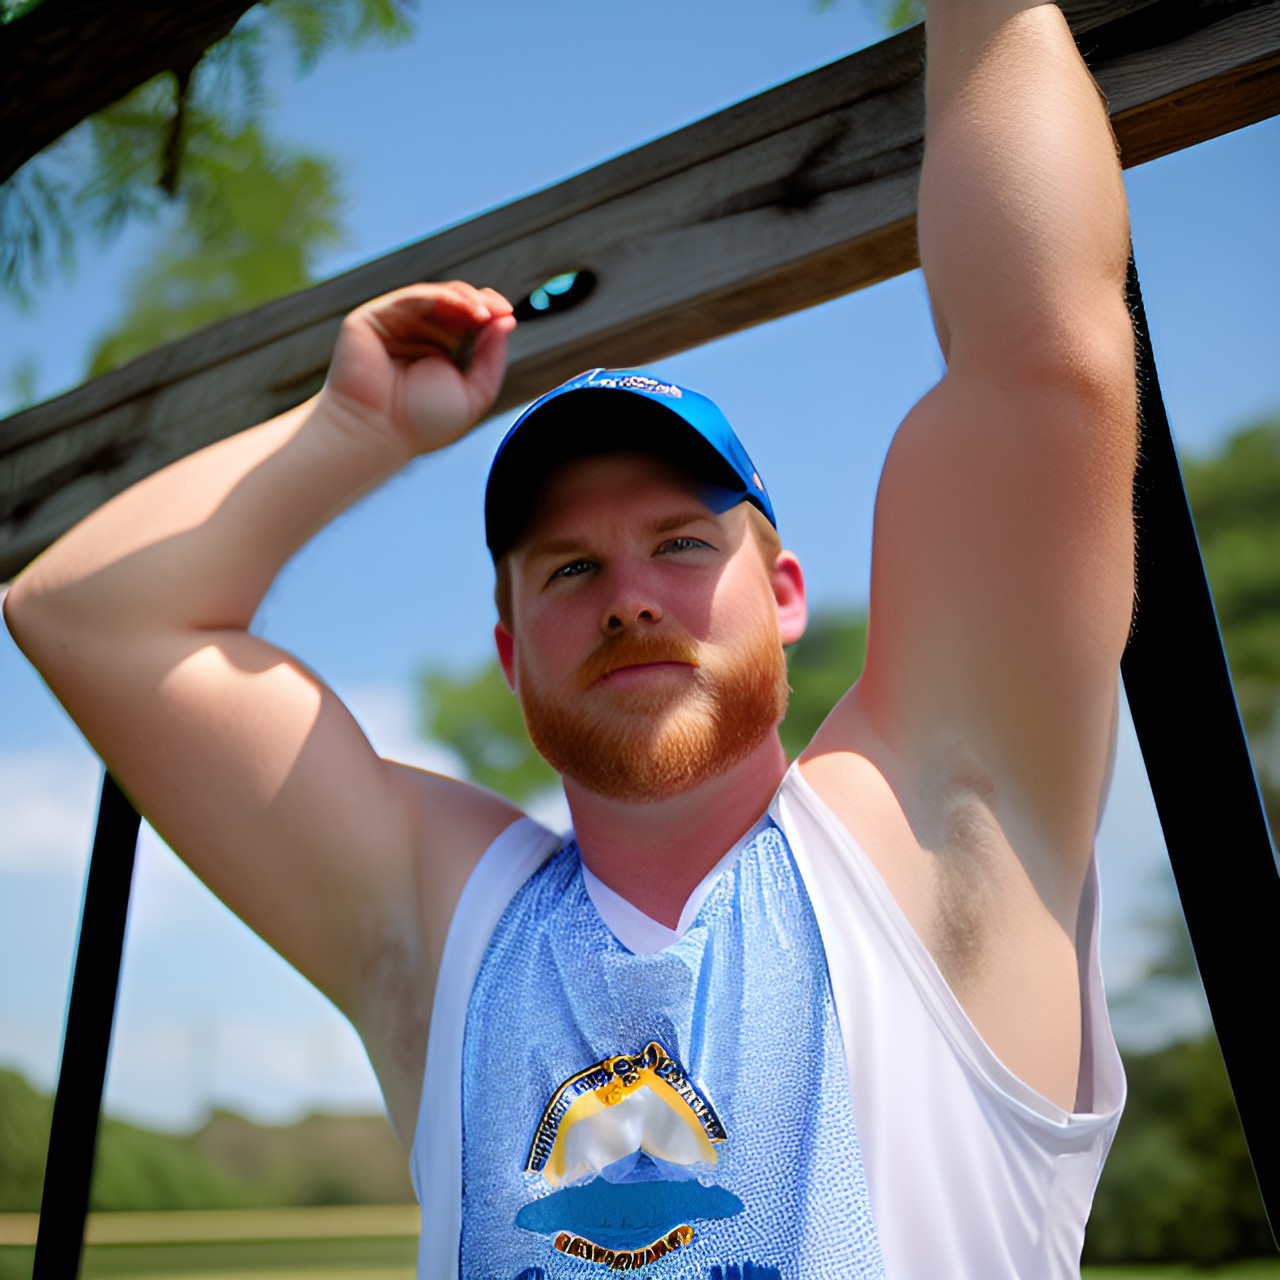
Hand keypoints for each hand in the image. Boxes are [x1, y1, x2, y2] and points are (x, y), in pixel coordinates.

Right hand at [322, 280, 515, 454]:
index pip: (469, 322)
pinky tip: (465, 309)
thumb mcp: (474, 394)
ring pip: (437, 297)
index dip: (490, 313)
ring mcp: (399, 324)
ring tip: (484, 313)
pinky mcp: (376, 317)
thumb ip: (491, 359)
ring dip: (465, 299)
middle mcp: (421, 336)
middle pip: (456, 304)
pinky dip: (442, 298)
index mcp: (442, 352)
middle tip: (499, 310)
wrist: (378, 434)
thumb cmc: (419, 424)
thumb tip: (506, 322)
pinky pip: (413, 298)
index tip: (508, 315)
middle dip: (481, 303)